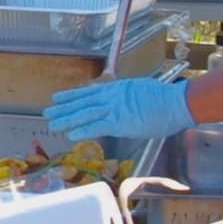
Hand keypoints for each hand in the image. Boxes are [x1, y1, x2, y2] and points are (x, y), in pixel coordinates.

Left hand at [43, 77, 193, 141]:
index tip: (57, 97)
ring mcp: (114, 109)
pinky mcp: (119, 122)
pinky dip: (82, 130)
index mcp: (116, 88)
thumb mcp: (141, 91)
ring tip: (51, 123)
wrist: (175, 103)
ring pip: (85, 114)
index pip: (88, 92)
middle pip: (82, 103)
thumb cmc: (165, 99)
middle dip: (63, 108)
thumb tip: (123, 100)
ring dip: (67, 119)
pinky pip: (97, 127)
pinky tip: (70, 134)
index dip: (71, 96)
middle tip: (47, 112)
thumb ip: (127, 96)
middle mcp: (111, 97)